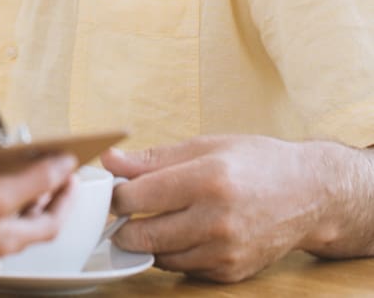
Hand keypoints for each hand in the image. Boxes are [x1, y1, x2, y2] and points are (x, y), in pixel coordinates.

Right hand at [0, 153, 77, 284]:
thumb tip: (62, 168)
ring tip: (12, 173)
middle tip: (45, 172)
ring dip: (13, 200)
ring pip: (2, 223)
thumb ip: (32, 181)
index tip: (69, 175)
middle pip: (29, 224)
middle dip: (41, 197)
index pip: (53, 222)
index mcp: (8, 239)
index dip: (65, 197)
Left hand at [103, 134, 335, 281]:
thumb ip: (152, 159)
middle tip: (124, 210)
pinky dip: (173, 253)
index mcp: (206, 181)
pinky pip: (182, 268)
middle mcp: (217, 221)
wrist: (310, 195)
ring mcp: (225, 252)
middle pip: (141, 235)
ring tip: (156, 218)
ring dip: (147, 241)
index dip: (115, 195)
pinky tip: (183, 232)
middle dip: (123, 223)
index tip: (113, 190)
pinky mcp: (231, 272)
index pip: (135, 198)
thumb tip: (108, 162)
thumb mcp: (204, 146)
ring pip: (158, 256)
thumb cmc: (256, 163)